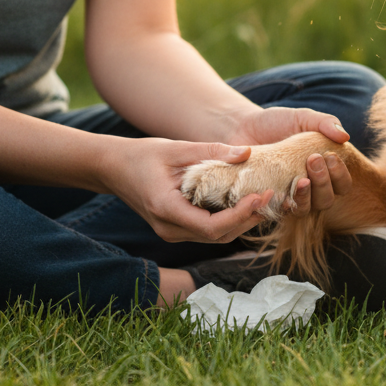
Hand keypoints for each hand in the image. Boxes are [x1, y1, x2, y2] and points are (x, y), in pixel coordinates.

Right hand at [103, 137, 274, 242]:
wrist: (113, 169)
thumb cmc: (142, 155)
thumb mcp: (177, 148)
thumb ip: (211, 151)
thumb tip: (248, 153)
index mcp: (167, 210)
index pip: (210, 227)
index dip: (239, 215)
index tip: (259, 196)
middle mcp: (169, 229)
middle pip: (217, 236)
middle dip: (247, 219)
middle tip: (271, 196)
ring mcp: (172, 232)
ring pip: (215, 237)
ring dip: (241, 221)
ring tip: (264, 199)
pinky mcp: (176, 229)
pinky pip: (208, 231)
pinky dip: (229, 220)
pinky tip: (244, 203)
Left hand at [225, 106, 352, 216]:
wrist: (242, 127)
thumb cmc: (275, 123)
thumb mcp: (301, 117)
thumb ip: (324, 122)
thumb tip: (345, 137)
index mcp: (322, 171)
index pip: (342, 185)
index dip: (340, 175)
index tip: (328, 155)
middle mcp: (309, 188)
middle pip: (326, 200)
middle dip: (324, 182)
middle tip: (313, 159)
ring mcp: (288, 197)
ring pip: (306, 209)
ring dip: (306, 196)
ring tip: (300, 179)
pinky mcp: (268, 202)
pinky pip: (278, 212)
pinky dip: (282, 204)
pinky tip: (280, 193)